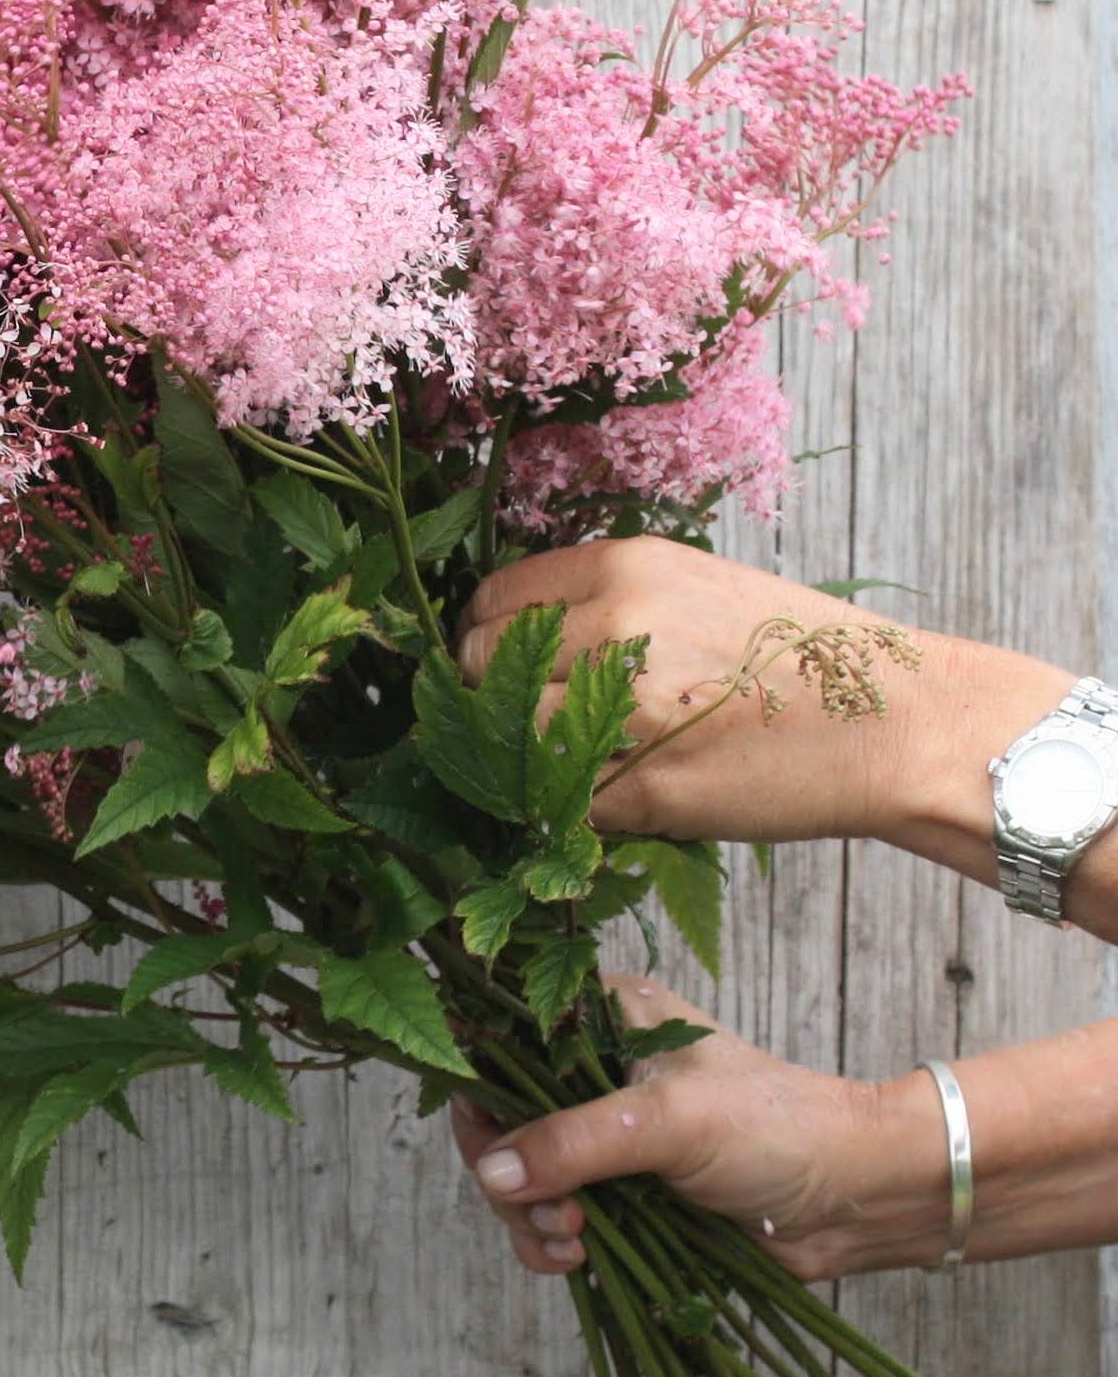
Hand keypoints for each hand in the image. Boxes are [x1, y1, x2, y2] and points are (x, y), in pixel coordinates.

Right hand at [452, 976, 953, 1281]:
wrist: (857, 1200)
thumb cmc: (779, 1131)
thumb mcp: (670, 1123)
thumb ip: (574, 1142)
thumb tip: (490, 1174)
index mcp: (607, 1021)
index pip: (504, 1038)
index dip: (481, 1088)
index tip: (487, 1140)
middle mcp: (596, 1073)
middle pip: (500, 1118)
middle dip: (510, 1172)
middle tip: (554, 1211)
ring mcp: (605, 1137)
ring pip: (519, 1177)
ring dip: (530, 1216)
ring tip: (575, 1241)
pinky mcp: (619, 1195)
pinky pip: (550, 1219)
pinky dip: (550, 1244)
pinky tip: (577, 1258)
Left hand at [456, 536, 1066, 848]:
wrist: (897, 720)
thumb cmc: (797, 656)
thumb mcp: (694, 589)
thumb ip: (604, 606)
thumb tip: (514, 639)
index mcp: (624, 568)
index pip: (491, 603)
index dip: (486, 641)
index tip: (503, 668)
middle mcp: (614, 628)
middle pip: (480, 669)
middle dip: (491, 702)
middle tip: (534, 724)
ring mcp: (623, 711)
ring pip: (507, 741)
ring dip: (519, 760)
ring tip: (570, 764)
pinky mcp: (643, 788)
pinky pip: (559, 802)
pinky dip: (568, 808)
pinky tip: (615, 796)